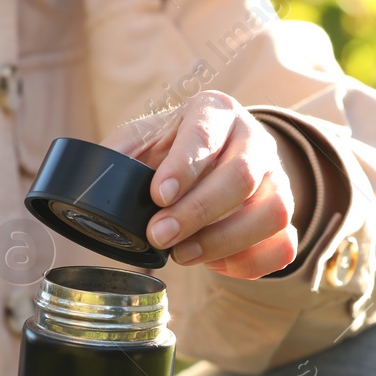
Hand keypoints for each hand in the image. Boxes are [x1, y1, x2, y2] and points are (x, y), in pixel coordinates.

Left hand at [103, 90, 313, 278]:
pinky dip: (251, 263)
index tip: (158, 195)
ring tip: (183, 255)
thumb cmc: (169, 150)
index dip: (184, 167)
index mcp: (215, 111)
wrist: (215, 157)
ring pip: (273, 212)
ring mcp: (277, 178)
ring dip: (225, 242)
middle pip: (243, 176)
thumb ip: (118, 157)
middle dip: (198, 213)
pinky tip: (215, 265)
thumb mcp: (140, 140)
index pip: (206, 133)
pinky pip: (284, 245)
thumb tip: (91, 191)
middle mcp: (254, 140)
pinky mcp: (285, 216)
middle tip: (158, 237)